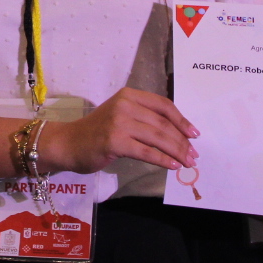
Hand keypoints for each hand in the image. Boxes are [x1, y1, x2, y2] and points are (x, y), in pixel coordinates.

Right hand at [37, 88, 197, 174]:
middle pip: (163, 124)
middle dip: (182, 141)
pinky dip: (162, 160)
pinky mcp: (115, 142)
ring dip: (177, 151)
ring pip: (157, 138)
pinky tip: (172, 166)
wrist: (68, 143)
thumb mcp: (120, 115)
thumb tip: (176, 133)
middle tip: (193, 154)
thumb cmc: (96, 131)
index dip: (182, 120)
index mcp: (129, 95)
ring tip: (187, 162)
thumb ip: (143, 117)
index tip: (194, 134)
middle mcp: (125, 105)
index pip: (163, 105)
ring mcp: (119, 123)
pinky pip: (146, 152)